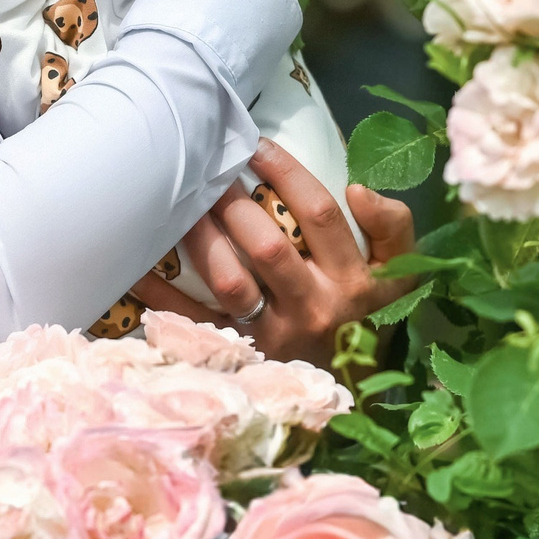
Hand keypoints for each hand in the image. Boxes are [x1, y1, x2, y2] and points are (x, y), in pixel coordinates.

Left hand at [128, 141, 416, 365]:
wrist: (354, 395)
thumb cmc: (366, 315)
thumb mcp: (398, 273)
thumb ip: (393, 227)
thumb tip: (358, 189)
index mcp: (357, 281)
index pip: (321, 213)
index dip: (287, 172)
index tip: (256, 143)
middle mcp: (318, 308)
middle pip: (269, 246)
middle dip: (233, 202)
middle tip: (207, 168)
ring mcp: (277, 336)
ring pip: (232, 282)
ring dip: (201, 239)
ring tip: (182, 203)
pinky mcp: (244, 357)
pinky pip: (196, 322)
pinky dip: (163, 295)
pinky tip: (140, 266)